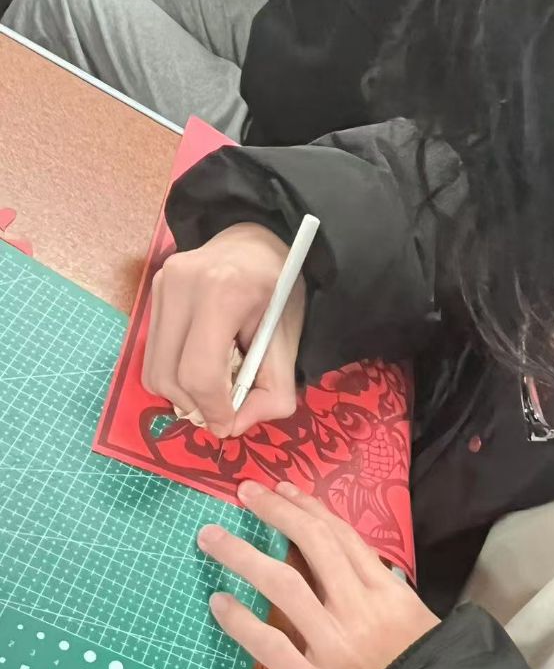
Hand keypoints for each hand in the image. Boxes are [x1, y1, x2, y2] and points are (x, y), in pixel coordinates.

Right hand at [143, 222, 301, 438]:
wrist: (257, 239)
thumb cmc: (279, 290)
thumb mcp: (288, 341)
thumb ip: (272, 391)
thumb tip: (232, 428)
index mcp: (223, 293)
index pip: (201, 372)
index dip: (214, 409)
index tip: (228, 425)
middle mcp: (181, 285)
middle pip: (169, 376)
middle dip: (196, 406)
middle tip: (222, 412)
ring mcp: (160, 285)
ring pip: (153, 370)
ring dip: (182, 394)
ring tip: (213, 388)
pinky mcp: (151, 290)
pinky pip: (152, 354)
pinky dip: (174, 374)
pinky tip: (200, 365)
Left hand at [198, 482, 438, 668]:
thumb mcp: (417, 622)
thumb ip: (383, 593)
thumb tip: (350, 564)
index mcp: (387, 592)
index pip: (342, 537)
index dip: (309, 508)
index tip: (283, 489)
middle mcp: (358, 609)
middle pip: (312, 546)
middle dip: (275, 513)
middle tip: (244, 493)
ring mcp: (332, 644)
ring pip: (282, 585)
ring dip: (242, 555)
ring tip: (211, 537)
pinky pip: (267, 644)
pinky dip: (239, 620)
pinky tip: (218, 601)